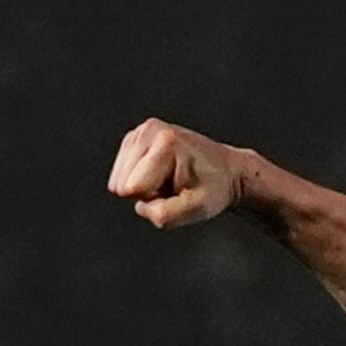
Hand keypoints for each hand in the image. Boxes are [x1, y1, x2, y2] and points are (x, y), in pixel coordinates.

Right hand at [107, 117, 246, 227]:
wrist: (226, 171)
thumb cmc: (214, 188)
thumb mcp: (197, 208)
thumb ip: (166, 214)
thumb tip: (140, 207)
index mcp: (165, 143)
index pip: (133, 189)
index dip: (154, 199)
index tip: (179, 190)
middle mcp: (149, 130)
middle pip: (122, 184)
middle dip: (148, 193)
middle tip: (176, 185)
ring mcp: (140, 132)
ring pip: (118, 180)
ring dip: (145, 187)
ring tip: (172, 179)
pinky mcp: (134, 138)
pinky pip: (121, 174)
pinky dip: (141, 179)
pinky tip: (164, 173)